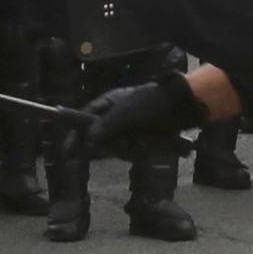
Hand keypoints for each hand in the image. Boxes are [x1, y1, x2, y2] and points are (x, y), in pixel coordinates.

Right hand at [83, 72, 203, 156]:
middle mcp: (116, 116)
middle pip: (101, 138)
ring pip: (117, 147)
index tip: (69, 150)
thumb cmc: (153, 104)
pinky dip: (139, 150)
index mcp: (109, 103)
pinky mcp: (140, 138)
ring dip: (129, 148)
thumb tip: (88, 138)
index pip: (85, 118)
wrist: (183, 107)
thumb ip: (106, 125)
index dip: (76, 133)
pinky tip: (149, 145)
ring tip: (143, 142)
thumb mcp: (127, 113)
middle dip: (113, 145)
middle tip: (127, 144)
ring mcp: (129, 128)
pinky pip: (131, 150)